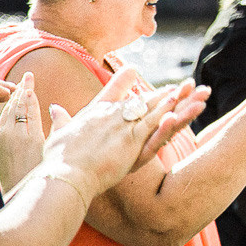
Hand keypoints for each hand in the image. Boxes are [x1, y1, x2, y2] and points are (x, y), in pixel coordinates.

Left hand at [0, 72, 44, 191]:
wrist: (18, 193)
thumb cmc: (42, 175)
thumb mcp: (54, 151)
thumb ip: (58, 127)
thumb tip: (54, 107)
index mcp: (31, 134)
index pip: (29, 105)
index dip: (29, 90)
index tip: (30, 78)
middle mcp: (13, 134)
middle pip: (16, 106)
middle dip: (21, 91)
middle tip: (25, 79)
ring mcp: (1, 140)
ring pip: (5, 113)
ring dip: (11, 101)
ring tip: (17, 92)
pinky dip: (2, 116)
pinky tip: (3, 113)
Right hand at [42, 69, 208, 195]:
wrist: (64, 176)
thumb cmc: (57, 161)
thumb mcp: (57, 135)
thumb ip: (60, 121)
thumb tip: (55, 109)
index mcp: (93, 113)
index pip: (110, 91)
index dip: (123, 80)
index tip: (133, 69)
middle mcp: (110, 115)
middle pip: (141, 100)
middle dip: (164, 93)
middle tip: (181, 85)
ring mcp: (122, 127)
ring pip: (153, 109)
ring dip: (175, 99)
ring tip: (191, 89)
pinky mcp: (131, 141)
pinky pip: (154, 124)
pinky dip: (168, 113)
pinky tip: (181, 104)